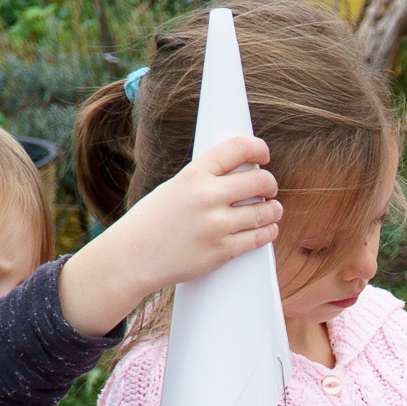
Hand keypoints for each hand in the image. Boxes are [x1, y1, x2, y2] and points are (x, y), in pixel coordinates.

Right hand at [59, 132, 281, 335]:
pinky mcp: (222, 251)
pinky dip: (268, 231)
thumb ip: (205, 178)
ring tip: (273, 210)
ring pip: (264, 212)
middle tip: (269, 188)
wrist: (132, 257)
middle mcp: (207, 197)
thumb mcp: (174, 188)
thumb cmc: (153, 221)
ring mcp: (216, 225)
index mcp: (193, 175)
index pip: (238, 148)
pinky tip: (268, 228)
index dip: (258, 148)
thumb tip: (242, 171)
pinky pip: (258, 238)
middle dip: (270, 184)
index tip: (263, 156)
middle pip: (260, 181)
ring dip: (274, 210)